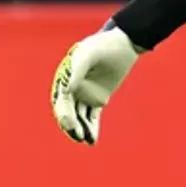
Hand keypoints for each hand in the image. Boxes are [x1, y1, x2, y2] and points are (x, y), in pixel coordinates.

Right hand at [49, 23, 140, 144]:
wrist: (124, 45)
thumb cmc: (104, 46)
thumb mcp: (90, 53)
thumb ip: (78, 69)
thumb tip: (67, 89)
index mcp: (65, 78)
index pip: (61, 100)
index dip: (63, 113)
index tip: (70, 124)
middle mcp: (72, 89)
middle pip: (68, 111)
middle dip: (71, 125)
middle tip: (79, 135)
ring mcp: (84, 95)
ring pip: (79, 117)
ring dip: (81, 129)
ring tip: (87, 140)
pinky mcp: (98, 99)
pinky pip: (92, 117)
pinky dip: (92, 128)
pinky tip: (93, 141)